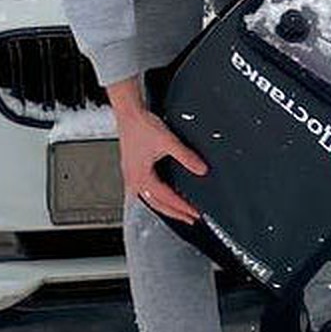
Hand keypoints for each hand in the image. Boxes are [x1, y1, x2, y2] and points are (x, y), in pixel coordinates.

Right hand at [107, 77, 207, 224]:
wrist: (129, 112)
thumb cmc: (141, 125)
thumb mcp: (168, 141)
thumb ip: (186, 157)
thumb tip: (201, 169)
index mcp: (141, 177)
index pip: (165, 198)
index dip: (181, 207)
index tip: (194, 213)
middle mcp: (134, 180)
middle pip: (156, 204)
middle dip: (174, 213)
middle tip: (188, 218)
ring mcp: (132, 175)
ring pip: (149, 199)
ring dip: (164, 207)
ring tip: (178, 211)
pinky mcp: (132, 169)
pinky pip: (144, 191)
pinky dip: (155, 197)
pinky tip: (160, 196)